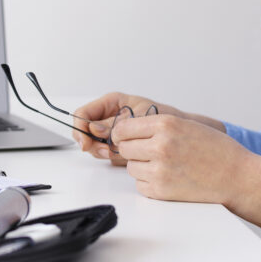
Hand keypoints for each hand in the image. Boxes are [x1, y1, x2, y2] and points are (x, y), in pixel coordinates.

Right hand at [71, 92, 189, 164]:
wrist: (181, 133)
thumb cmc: (164, 117)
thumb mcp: (138, 115)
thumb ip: (115, 122)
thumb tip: (94, 129)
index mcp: (110, 103)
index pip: (83, 113)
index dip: (80, 127)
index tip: (85, 141)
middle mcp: (108, 117)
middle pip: (85, 131)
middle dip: (92, 143)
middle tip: (105, 151)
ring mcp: (112, 133)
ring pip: (94, 144)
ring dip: (102, 151)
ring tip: (117, 153)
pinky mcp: (118, 147)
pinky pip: (106, 153)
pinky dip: (111, 157)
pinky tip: (122, 158)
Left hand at [110, 113, 260, 229]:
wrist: (237, 177)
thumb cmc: (215, 149)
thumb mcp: (185, 124)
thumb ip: (155, 125)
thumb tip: (125, 130)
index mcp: (166, 125)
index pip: (123, 128)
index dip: (122, 133)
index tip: (127, 138)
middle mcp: (160, 146)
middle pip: (124, 148)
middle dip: (133, 150)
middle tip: (149, 153)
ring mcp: (160, 170)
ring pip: (131, 168)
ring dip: (141, 167)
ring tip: (164, 166)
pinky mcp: (162, 191)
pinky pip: (140, 185)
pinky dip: (149, 183)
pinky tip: (167, 178)